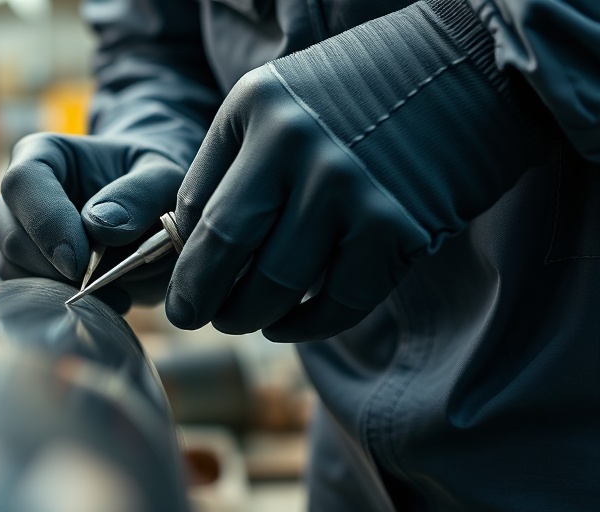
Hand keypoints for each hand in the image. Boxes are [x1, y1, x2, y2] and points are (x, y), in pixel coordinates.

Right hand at [0, 133, 183, 311]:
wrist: (152, 210)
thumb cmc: (152, 183)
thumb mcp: (162, 177)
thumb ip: (139, 195)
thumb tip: (101, 227)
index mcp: (46, 155)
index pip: (24, 182)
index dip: (46, 223)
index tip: (79, 262)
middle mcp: (22, 192)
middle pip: (10, 232)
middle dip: (52, 267)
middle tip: (104, 283)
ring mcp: (18, 230)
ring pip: (12, 266)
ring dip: (60, 288)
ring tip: (116, 291)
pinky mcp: (26, 265)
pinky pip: (28, 290)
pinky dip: (65, 300)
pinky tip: (110, 298)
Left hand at [164, 3, 546, 340]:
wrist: (467, 69)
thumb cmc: (364, 92)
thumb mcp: (282, 102)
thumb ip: (236, 163)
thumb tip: (191, 244)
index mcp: (255, 107)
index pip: (194, 206)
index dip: (180, 260)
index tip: (179, 286)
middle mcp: (294, 144)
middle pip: (223, 249)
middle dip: (198, 300)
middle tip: (194, 317)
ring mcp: (347, 187)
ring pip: (275, 286)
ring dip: (250, 317)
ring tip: (244, 320)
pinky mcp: (395, 229)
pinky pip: (336, 303)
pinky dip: (307, 326)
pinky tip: (290, 324)